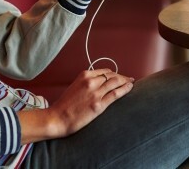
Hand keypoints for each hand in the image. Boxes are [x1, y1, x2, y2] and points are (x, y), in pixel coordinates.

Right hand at [18, 69, 133, 142]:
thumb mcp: (75, 86)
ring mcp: (95, 93)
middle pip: (112, 76)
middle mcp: (91, 81)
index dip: (115, 73)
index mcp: (84, 75)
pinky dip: (125, 89)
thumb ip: (87, 82)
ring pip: (116, 82)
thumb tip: (100, 83)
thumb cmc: (65, 105)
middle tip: (128, 79)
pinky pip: (115, 94)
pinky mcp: (99, 105)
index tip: (120, 76)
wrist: (58, 118)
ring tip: (131, 83)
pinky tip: (130, 88)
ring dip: (125, 81)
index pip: (105, 71)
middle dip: (122, 77)